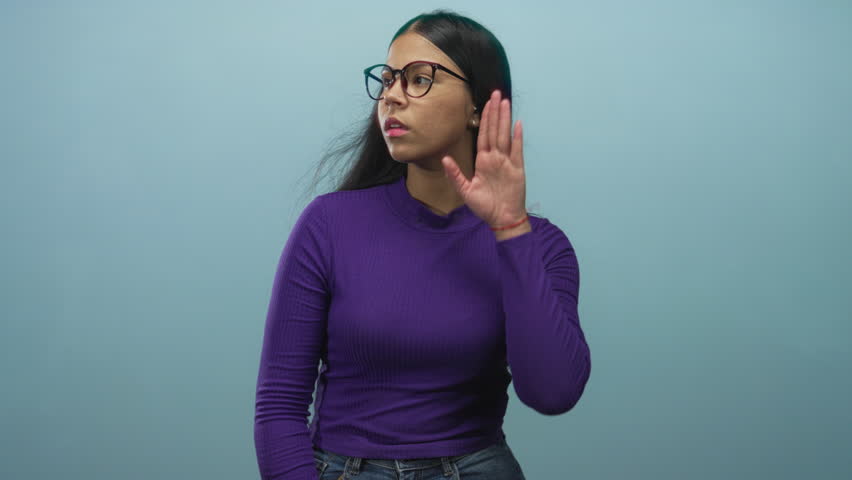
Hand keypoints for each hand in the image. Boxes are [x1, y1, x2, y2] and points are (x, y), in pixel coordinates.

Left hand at [442, 89, 526, 228]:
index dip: (484, 119)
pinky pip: (517, 150)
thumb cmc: (484, 206)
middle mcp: (495, 158)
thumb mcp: (465, 191)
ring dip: (505, 119)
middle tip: (496, 93)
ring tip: (505, 102)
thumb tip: (444, 159)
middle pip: (494, 130)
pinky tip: (517, 124)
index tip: (484, 104)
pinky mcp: (517, 168)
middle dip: (495, 112)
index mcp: (483, 161)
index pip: (483, 135)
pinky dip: (517, 137)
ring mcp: (507, 162)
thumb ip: (455, 174)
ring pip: (505, 135)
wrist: (502, 219)